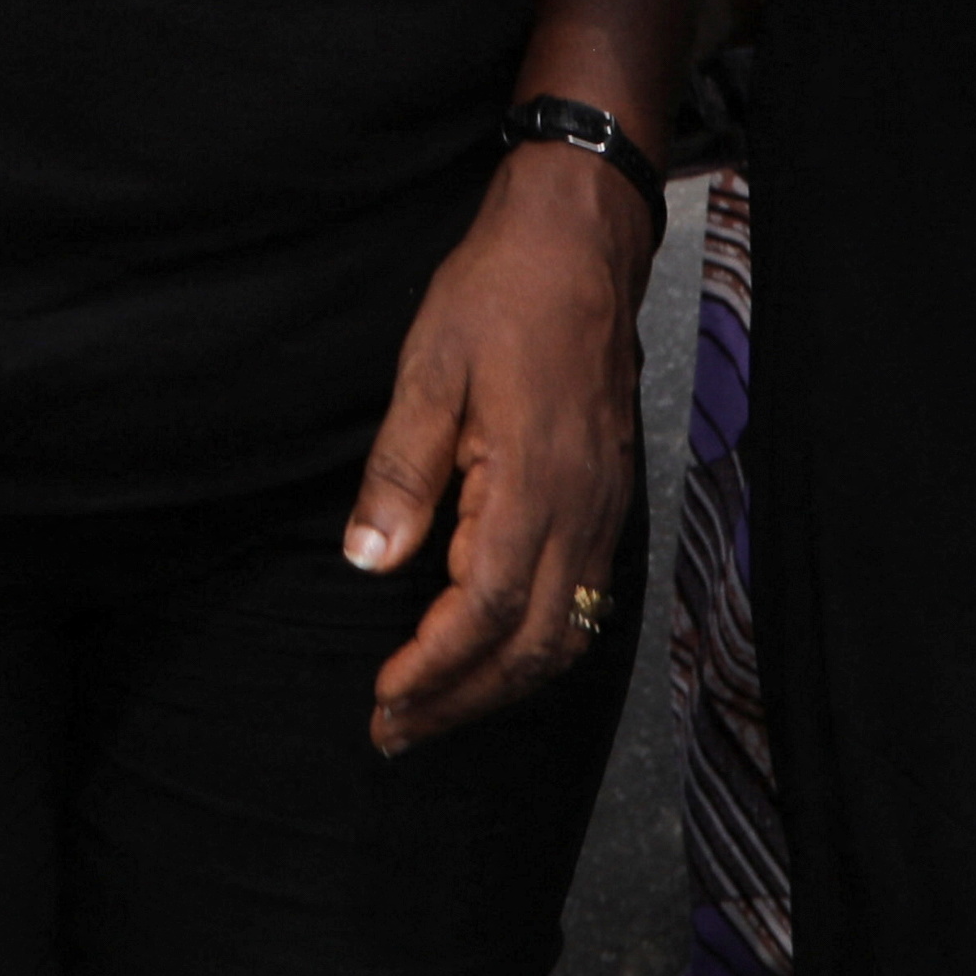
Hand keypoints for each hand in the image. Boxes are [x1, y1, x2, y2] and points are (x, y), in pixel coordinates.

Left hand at [350, 148, 648, 753]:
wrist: (579, 243)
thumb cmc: (500, 293)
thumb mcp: (428, 368)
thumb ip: (400, 471)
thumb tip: (369, 561)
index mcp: (533, 482)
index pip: (488, 613)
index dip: (436, 670)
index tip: (385, 701)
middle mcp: (580, 510)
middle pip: (532, 646)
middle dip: (461, 700)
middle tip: (395, 731)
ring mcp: (602, 509)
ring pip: (565, 633)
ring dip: (498, 683)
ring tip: (434, 708)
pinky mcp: (606, 499)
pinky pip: (582, 601)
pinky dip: (535, 645)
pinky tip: (492, 651)